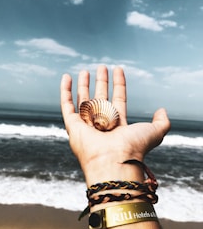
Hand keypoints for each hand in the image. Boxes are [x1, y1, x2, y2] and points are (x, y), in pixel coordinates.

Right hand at [61, 66, 169, 185]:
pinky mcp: (72, 126)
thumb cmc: (134, 148)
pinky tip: (67, 77)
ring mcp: (86, 125)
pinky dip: (65, 91)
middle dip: (101, 82)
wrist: (113, 161)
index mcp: (118, 125)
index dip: (119, 84)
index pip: (118, 99)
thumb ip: (162, 122)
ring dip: (84, 85)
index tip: (118, 69)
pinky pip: (66, 105)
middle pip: (100, 98)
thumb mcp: (155, 132)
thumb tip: (162, 110)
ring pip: (83, 100)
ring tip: (85, 71)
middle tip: (101, 67)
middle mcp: (101, 124)